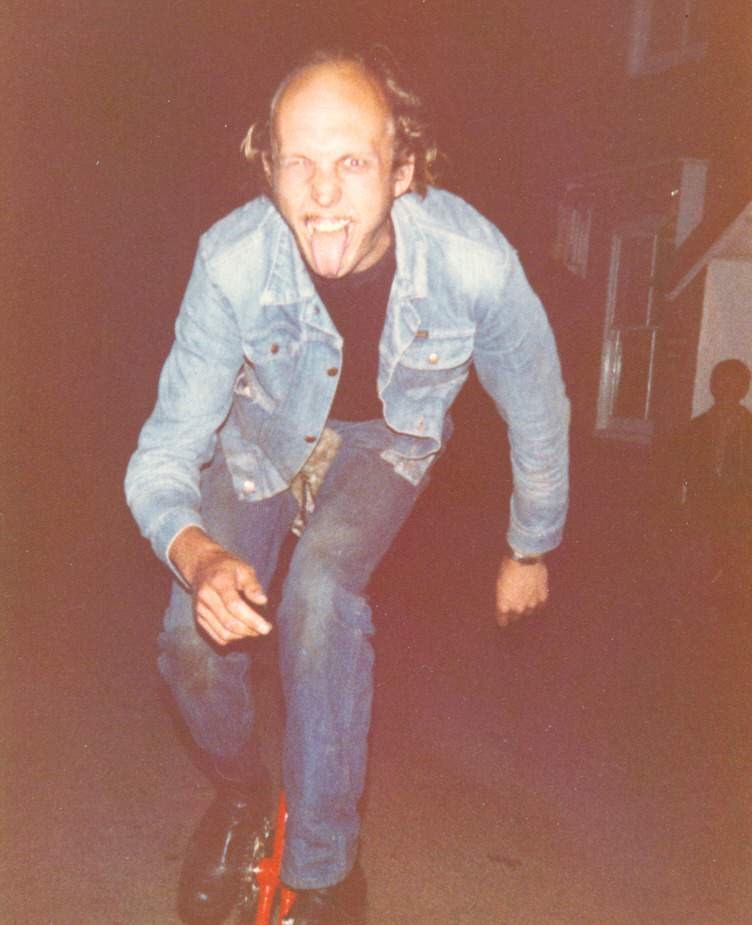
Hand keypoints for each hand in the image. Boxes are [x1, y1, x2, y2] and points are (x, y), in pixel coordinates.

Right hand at [169, 526, 271, 645]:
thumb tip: (263, 601)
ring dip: (243, 636)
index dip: (251, 619)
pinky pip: (217, 636)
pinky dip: (232, 638)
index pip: (234, 605)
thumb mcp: (244, 569)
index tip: (266, 628)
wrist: (203, 567)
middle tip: (266, 629)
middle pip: (229, 622)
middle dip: (250, 630)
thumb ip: (253, 585)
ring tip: (256, 630)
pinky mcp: (199, 619)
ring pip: (223, 633)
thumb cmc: (228, 567)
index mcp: (218, 581)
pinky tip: (243, 631)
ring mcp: (200, 609)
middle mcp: (206, 596)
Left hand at [495, 556, 548, 626]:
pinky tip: (536, 597)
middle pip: (516, 617)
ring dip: (526, 608)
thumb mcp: (499, 582)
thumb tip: (506, 599)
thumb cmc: (508, 567)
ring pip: (528, 612)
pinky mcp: (542, 598)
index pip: (503, 621)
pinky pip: (540, 605)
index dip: (503, 620)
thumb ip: (503, 595)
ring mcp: (531, 604)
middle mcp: (517, 608)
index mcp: (504, 605)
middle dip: (514, 614)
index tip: (503, 620)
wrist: (525, 559)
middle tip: (514, 607)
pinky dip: (537, 602)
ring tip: (525, 599)